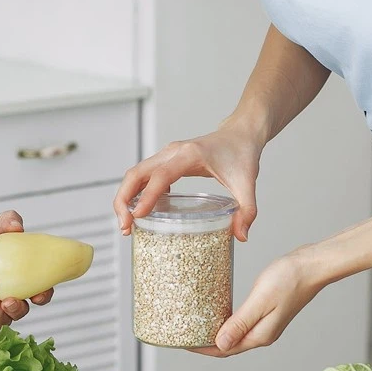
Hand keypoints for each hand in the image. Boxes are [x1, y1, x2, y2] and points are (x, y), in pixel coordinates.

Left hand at [0, 211, 53, 330]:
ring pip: (0, 320)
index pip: (40, 292)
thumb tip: (16, 225)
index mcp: (21, 277)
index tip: (38, 294)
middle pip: (20, 311)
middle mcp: (8, 294)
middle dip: (16, 309)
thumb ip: (6, 221)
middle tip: (7, 300)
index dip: (44, 296)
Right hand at [113, 122, 263, 240]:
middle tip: (125, 227)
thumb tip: (241, 236)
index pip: (161, 175)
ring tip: (127, 225)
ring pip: (135, 175)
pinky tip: (141, 213)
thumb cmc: (242, 154)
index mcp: (190, 155)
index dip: (147, 196)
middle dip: (124, 200)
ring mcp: (166, 155)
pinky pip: (143, 177)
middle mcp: (172, 152)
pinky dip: (136, 193)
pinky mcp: (166, 161)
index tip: (137, 216)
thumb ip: (247, 210)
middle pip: (136, 173)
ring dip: (125, 198)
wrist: (240, 134)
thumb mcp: (247, 183)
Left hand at [190, 250, 326, 356]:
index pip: (225, 350)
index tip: (182, 342)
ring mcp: (266, 325)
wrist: (313, 265)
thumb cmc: (290, 278)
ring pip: (234, 335)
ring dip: (214, 332)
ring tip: (194, 324)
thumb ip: (240, 323)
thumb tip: (220, 344)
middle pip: (228, 346)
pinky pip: (241, 323)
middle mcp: (262, 334)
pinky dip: (225, 321)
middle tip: (183, 333)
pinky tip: (216, 312)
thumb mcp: (260, 300)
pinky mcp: (267, 312)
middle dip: (205, 343)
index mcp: (260, 335)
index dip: (202, 349)